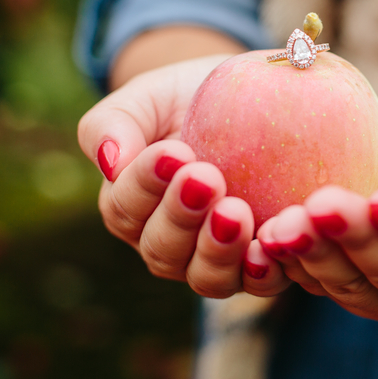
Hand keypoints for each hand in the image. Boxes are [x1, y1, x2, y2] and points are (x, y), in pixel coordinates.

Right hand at [77, 55, 289, 297]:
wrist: (255, 96)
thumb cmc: (189, 98)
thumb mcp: (148, 97)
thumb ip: (114, 122)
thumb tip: (109, 162)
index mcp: (131, 208)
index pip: (125, 208)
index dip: (145, 183)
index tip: (173, 152)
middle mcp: (169, 244)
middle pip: (162, 250)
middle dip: (181, 215)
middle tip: (206, 177)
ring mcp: (215, 259)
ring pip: (205, 277)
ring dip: (217, 250)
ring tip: (234, 213)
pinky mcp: (262, 264)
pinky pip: (259, 282)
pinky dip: (262, 272)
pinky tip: (268, 249)